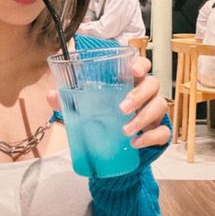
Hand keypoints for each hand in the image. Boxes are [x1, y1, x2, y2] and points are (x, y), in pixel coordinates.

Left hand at [46, 56, 170, 148]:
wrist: (114, 150)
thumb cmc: (101, 120)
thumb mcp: (83, 109)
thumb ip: (68, 101)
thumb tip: (52, 95)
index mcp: (129, 82)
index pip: (142, 66)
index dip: (141, 64)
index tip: (134, 70)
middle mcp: (145, 94)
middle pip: (153, 84)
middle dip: (139, 94)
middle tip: (122, 108)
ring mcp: (154, 113)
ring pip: (160, 106)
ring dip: (143, 117)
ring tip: (125, 130)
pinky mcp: (157, 132)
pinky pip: (162, 132)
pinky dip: (150, 137)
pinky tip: (135, 143)